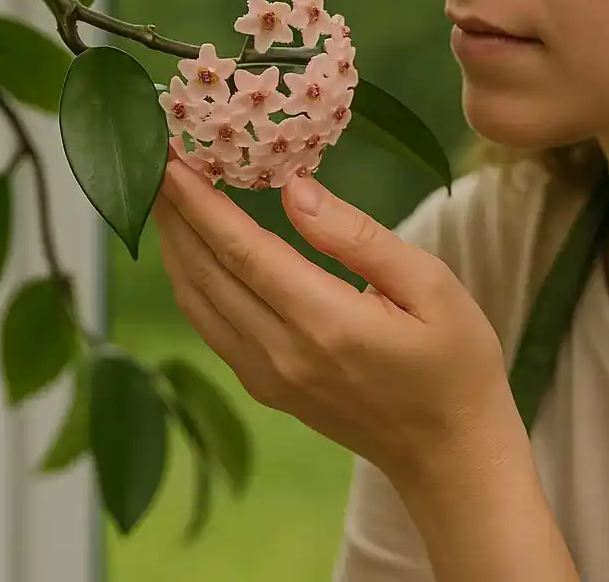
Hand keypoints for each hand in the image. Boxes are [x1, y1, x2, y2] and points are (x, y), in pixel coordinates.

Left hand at [152, 145, 518, 487]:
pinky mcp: (265, 388)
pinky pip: (209, 326)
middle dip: (173, 211)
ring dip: (174, 244)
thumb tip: (295, 190)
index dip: (197, 201)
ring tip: (164, 192)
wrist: (450, 453)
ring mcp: (267, 376)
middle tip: (152, 156)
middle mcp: (282, 352)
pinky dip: (191, 279)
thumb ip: (358, 237)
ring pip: (197, 300)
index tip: (168, 156)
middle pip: (206, 271)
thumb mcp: (431, 284)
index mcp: (325, 321)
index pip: (242, 249)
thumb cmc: (455, 361)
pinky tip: (191, 247)